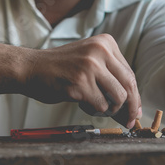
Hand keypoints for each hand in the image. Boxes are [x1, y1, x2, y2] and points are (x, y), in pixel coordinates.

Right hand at [23, 34, 140, 127]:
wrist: (30, 68)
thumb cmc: (59, 69)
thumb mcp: (89, 60)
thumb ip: (110, 76)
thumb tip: (132, 107)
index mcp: (105, 42)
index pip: (129, 74)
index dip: (134, 96)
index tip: (134, 111)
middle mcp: (100, 51)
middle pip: (128, 85)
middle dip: (130, 108)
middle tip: (128, 122)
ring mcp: (90, 66)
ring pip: (118, 98)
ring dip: (108, 109)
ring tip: (93, 104)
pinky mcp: (80, 83)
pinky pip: (100, 106)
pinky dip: (93, 110)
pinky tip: (81, 102)